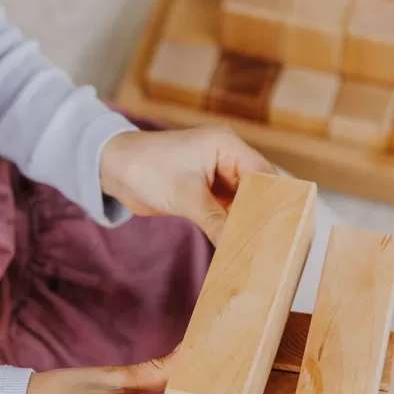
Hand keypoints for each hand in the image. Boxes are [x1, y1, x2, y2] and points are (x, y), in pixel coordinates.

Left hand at [100, 127, 274, 243]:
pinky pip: (227, 208)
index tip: (281, 229)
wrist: (112, 168)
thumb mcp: (185, 197)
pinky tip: (236, 243)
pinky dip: (231, 224)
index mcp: (227, 145)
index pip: (263, 174)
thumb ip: (215, 221)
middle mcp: (227, 156)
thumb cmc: (146, 168)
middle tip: (272, 244)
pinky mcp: (206, 189)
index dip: (273, 200)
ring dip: (245, 222)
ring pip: (243, 201)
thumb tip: (236, 248)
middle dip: (261, 214)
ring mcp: (217, 173)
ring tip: (257, 248)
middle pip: (257, 188)